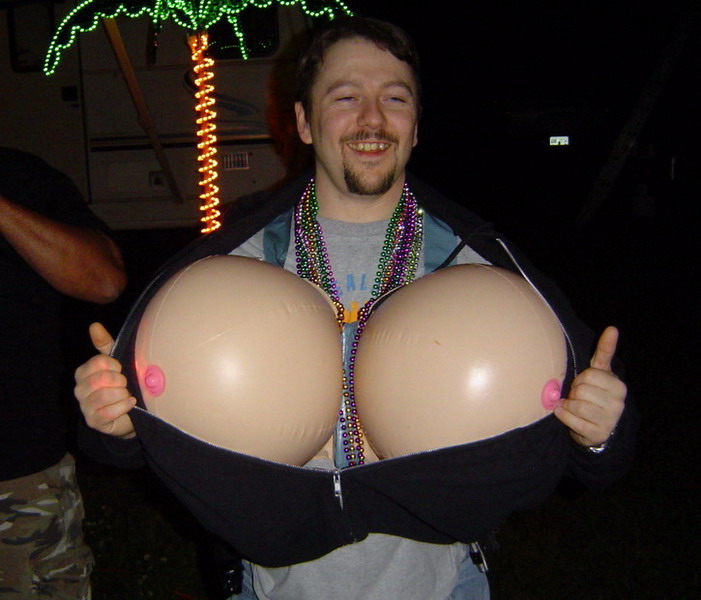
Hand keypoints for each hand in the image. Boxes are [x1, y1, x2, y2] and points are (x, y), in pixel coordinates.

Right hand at [74, 322, 136, 437]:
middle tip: (125, 384)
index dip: (116, 365)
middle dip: (120, 381)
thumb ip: (105, 344)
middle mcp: (79, 388)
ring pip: (104, 395)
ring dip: (122, 394)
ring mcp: (84, 406)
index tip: (122, 369)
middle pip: (101, 379)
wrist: (130, 412)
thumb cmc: (121, 384)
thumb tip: (94, 325)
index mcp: (83, 372)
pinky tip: (130, 403)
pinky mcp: (93, 421)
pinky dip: (124, 407)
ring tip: (127, 395)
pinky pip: (109, 412)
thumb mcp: (115, 363)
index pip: (99, 362)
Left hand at [554, 326, 626, 447]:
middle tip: (578, 396)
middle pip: (581, 390)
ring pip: (576, 406)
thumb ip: (604, 351)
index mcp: (618, 385)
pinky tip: (567, 413)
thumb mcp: (600, 372)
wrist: (599, 426)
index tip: (584, 383)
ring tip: (574, 406)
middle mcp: (618, 403)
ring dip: (569, 405)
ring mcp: (610, 420)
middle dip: (574, 392)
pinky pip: (572, 420)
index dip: (580, 378)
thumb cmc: (596, 393)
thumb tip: (612, 328)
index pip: (589, 375)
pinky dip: (564, 415)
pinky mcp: (598, 433)